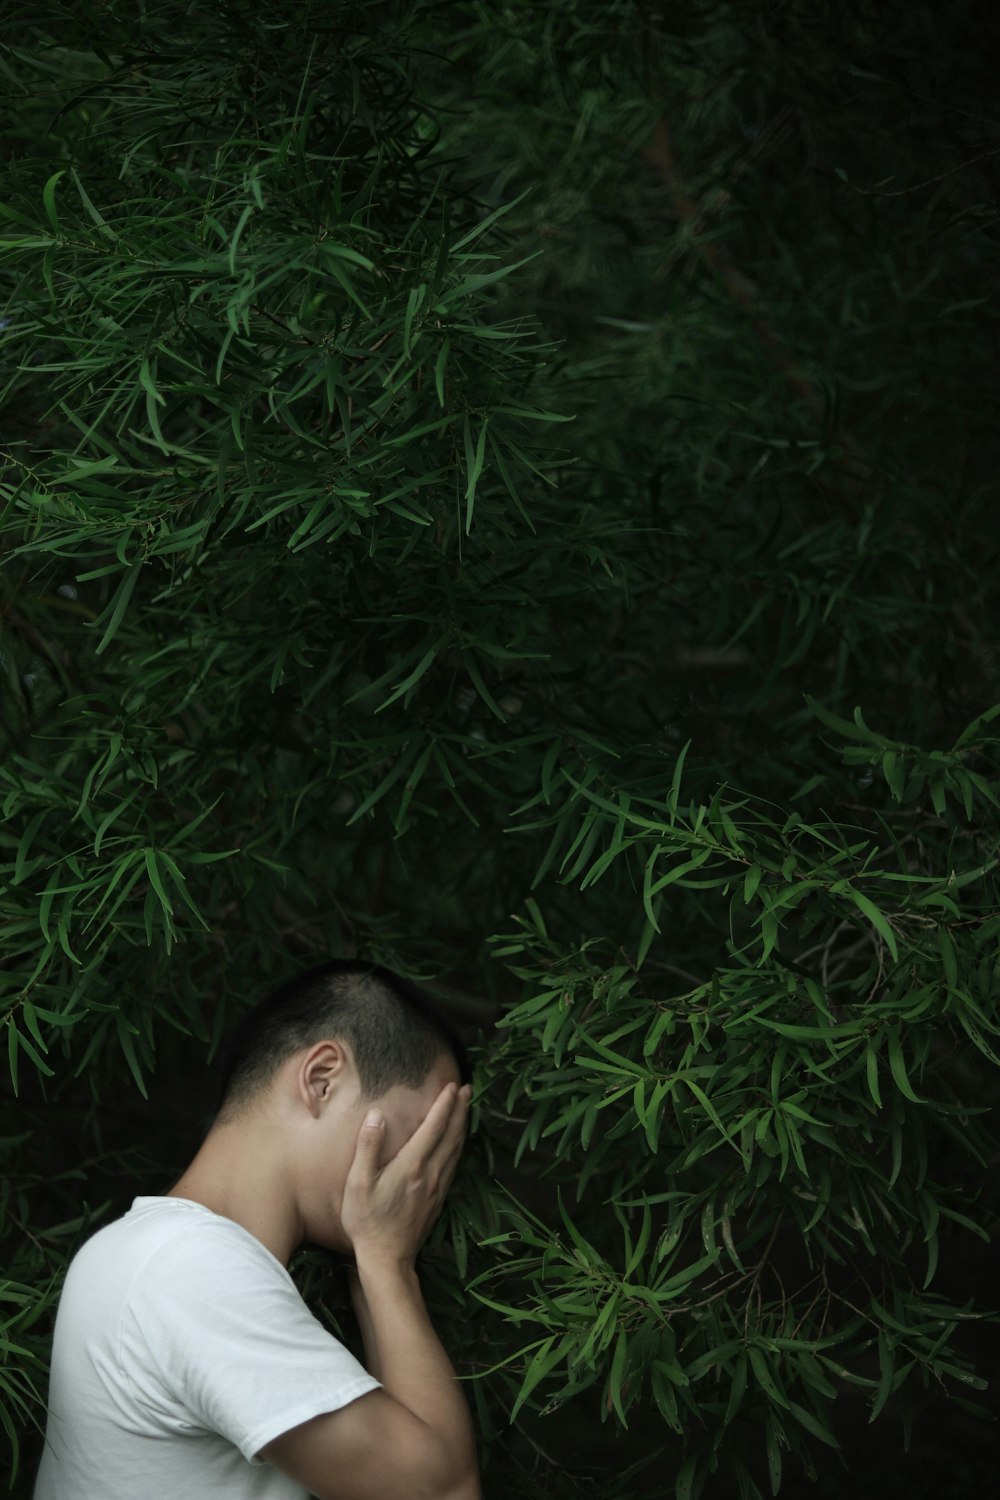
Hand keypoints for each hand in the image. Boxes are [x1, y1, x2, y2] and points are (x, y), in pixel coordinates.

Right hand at [341, 1081, 470, 1267]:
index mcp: (412, 1165)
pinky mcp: (437, 1200)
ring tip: (467, 1111)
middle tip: (469, 1089)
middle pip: (451, 1135)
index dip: (444, 1104)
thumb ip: (367, 1147)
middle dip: (461, 1110)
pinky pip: (454, 1166)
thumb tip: (376, 1115)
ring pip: (456, 1150)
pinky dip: (459, 1149)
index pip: (434, 1127)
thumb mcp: (358, 1183)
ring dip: (463, 1127)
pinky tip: (458, 1147)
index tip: (453, 1086)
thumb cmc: (367, 1222)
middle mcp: (430, 1173)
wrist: (387, 1259)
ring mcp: (436, 1188)